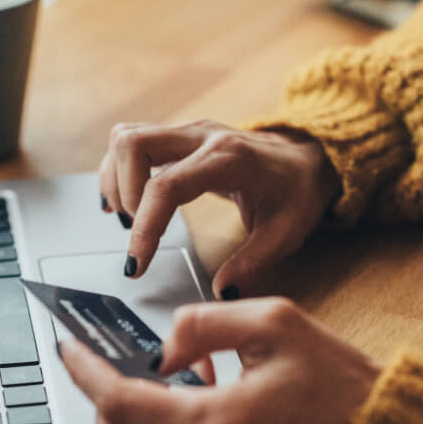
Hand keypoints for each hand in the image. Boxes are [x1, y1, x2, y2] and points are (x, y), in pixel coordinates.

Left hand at [60, 298, 379, 423]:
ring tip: (167, 379)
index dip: (85, 373)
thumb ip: (203, 323)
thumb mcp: (276, 322)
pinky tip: (198, 403)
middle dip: (97, 404)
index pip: (120, 403)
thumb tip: (161, 349)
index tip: (67, 348)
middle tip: (104, 367)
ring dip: (135, 421)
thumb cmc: (339, 382)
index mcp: (218, 423)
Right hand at [99, 120, 339, 297]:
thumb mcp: (286, 233)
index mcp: (228, 159)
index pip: (166, 186)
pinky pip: (131, 141)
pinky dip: (118, 170)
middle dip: (123, 193)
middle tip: (135, 230)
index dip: (145, 227)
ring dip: (116, 179)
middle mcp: (202, 136)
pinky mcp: (177, 136)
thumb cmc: (296, 191)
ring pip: (126, 137)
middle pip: (133, 144)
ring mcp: (187, 132)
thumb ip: (253, 264)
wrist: (307, 157)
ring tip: (129, 217)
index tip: (136, 264)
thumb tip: (221, 292)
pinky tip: (124, 201)